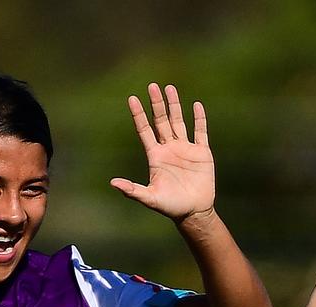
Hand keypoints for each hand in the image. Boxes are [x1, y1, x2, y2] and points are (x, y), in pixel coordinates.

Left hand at [110, 83, 214, 221]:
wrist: (194, 212)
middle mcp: (169, 148)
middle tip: (152, 86)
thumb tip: (113, 183)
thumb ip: (133, 190)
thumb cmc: (171, 206)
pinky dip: (199, 119)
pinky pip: (200, 132)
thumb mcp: (150, 198)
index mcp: (155, 156)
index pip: (145, 130)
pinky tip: (196, 105)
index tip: (132, 99)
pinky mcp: (202, 153)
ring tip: (170, 88)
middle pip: (161, 121)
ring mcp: (185, 149)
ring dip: (175, 105)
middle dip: (157, 104)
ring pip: (179, 122)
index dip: (138, 115)